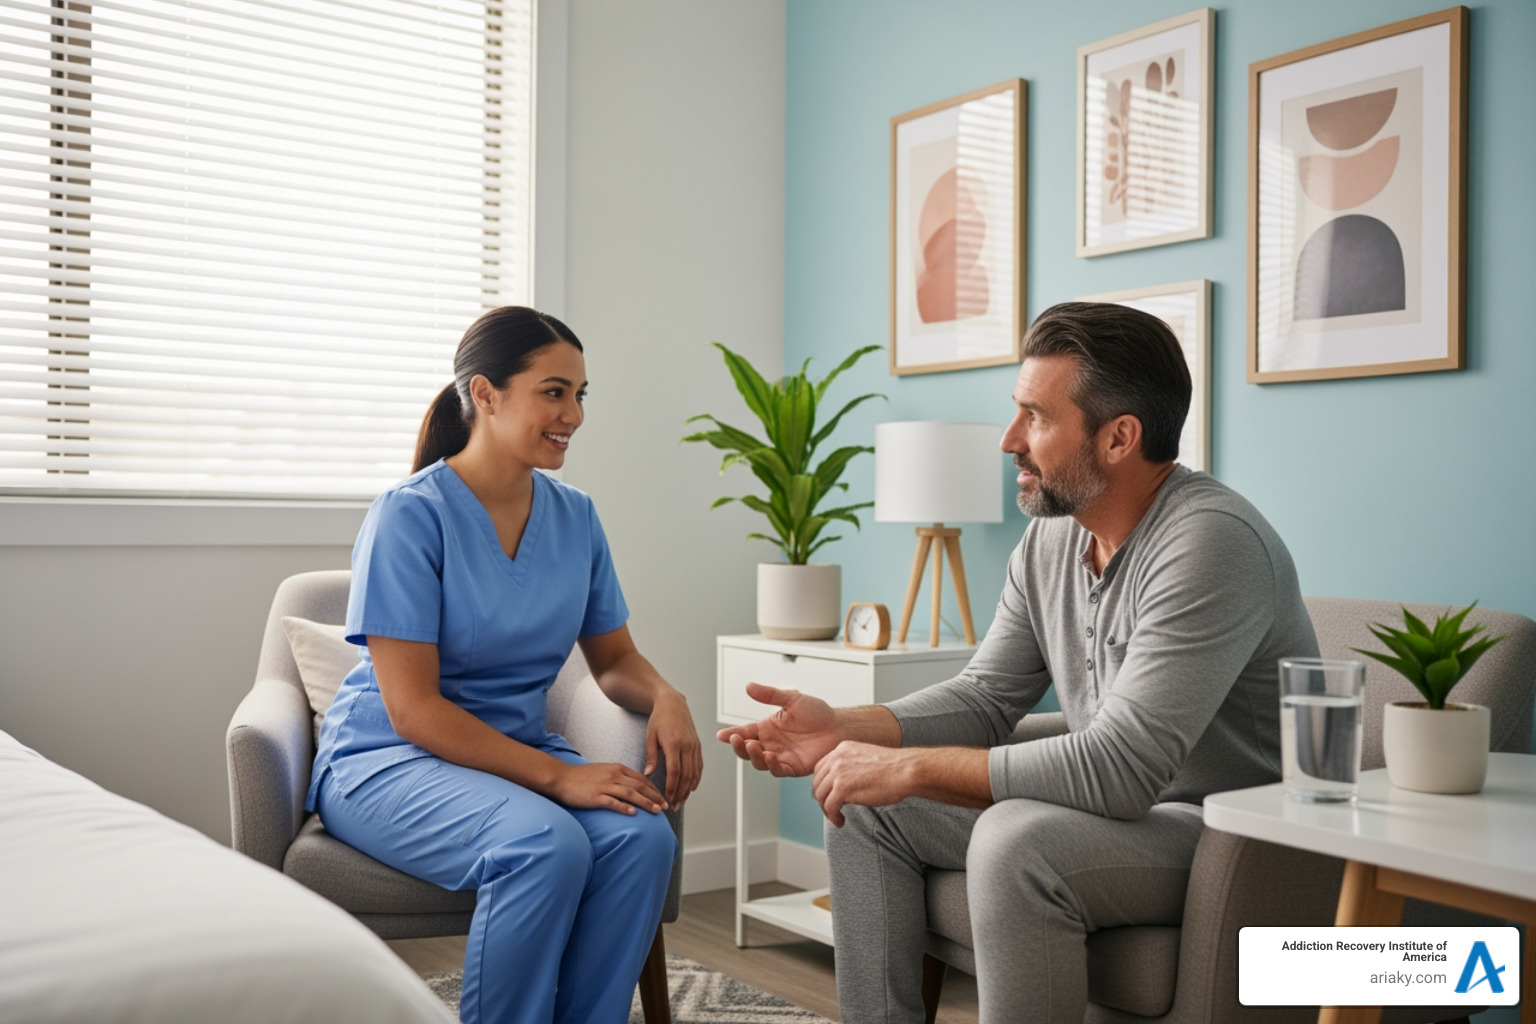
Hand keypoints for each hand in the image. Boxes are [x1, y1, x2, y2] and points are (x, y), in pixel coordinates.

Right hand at [548, 761, 666, 814]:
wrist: (561, 777)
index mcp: (617, 768)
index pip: (642, 779)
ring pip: (630, 794)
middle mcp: (613, 775)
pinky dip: (624, 807)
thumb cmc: (582, 776)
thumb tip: (634, 785)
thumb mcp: (604, 771)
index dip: (654, 789)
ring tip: (656, 811)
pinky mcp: (595, 796)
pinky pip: (612, 802)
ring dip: (646, 803)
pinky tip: (633, 813)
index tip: (663, 798)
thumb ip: (619, 776)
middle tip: (666, 807)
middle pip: (640, 786)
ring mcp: (604, 786)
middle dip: (655, 797)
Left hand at [645, 689, 701, 808]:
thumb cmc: (658, 719)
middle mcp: (687, 746)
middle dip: (680, 793)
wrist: (673, 703)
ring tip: (681, 801)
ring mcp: (695, 746)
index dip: (671, 787)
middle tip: (674, 806)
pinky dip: (696, 779)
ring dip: (688, 789)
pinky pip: (699, 766)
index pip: (674, 771)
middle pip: (686, 775)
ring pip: (694, 773)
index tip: (667, 799)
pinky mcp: (698, 745)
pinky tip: (691, 789)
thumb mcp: (650, 736)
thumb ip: (651, 756)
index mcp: (674, 743)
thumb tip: (648, 775)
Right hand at [715, 682, 842, 776]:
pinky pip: (777, 770)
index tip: (721, 735)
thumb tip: (749, 686)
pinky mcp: (793, 767)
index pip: (744, 732)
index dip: (731, 734)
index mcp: (767, 728)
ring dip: (753, 755)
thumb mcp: (792, 699)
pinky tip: (771, 756)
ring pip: (759, 761)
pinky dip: (771, 765)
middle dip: (739, 746)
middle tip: (737, 740)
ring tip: (753, 745)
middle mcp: (771, 743)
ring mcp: (781, 757)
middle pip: (747, 750)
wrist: (838, 727)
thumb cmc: (818, 713)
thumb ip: (770, 694)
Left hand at [812, 741, 913, 826]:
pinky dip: (832, 817)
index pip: (820, 768)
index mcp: (842, 749)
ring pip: (821, 796)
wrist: (905, 771)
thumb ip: (850, 766)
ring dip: (827, 810)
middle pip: (817, 782)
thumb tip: (840, 785)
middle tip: (831, 809)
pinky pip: (829, 807)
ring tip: (837, 817)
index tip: (829, 795)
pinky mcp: (842, 788)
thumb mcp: (865, 758)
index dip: (822, 784)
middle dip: (822, 798)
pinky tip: (841, 821)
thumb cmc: (893, 769)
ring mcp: (838, 773)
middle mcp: (837, 758)